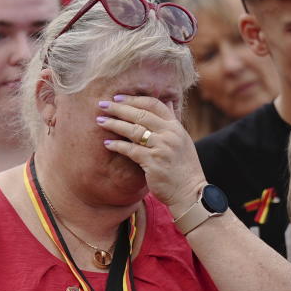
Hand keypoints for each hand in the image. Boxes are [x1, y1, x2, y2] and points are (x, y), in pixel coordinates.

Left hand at [96, 95, 206, 213]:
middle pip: (141, 114)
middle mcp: (170, 134)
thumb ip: (172, 121)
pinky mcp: (153, 163)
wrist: (190, 192)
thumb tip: (168, 101)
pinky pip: (130, 150)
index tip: (118, 98)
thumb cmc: (184, 167)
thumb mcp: (183, 140)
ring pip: (133, 130)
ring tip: (100, 121)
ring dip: (114, 124)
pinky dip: (117, 146)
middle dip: (119, 108)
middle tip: (103, 105)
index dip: (134, 100)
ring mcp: (162, 148)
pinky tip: (107, 143)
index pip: (154, 104)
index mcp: (176, 127)